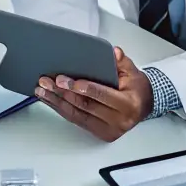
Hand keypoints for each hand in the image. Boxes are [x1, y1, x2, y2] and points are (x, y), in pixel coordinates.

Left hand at [35, 47, 152, 141]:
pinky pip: (77, 121)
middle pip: (85, 106)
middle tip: (47, 82)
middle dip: (63, 93)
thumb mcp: (132, 71)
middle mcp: (119, 120)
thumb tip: (113, 52)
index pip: (102, 95)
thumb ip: (121, 62)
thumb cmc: (136, 88)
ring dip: (57, 102)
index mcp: (128, 104)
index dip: (82, 88)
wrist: (143, 105)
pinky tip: (50, 100)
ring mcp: (108, 130)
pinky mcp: (100, 133)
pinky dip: (61, 109)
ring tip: (42, 90)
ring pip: (77, 115)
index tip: (64, 80)